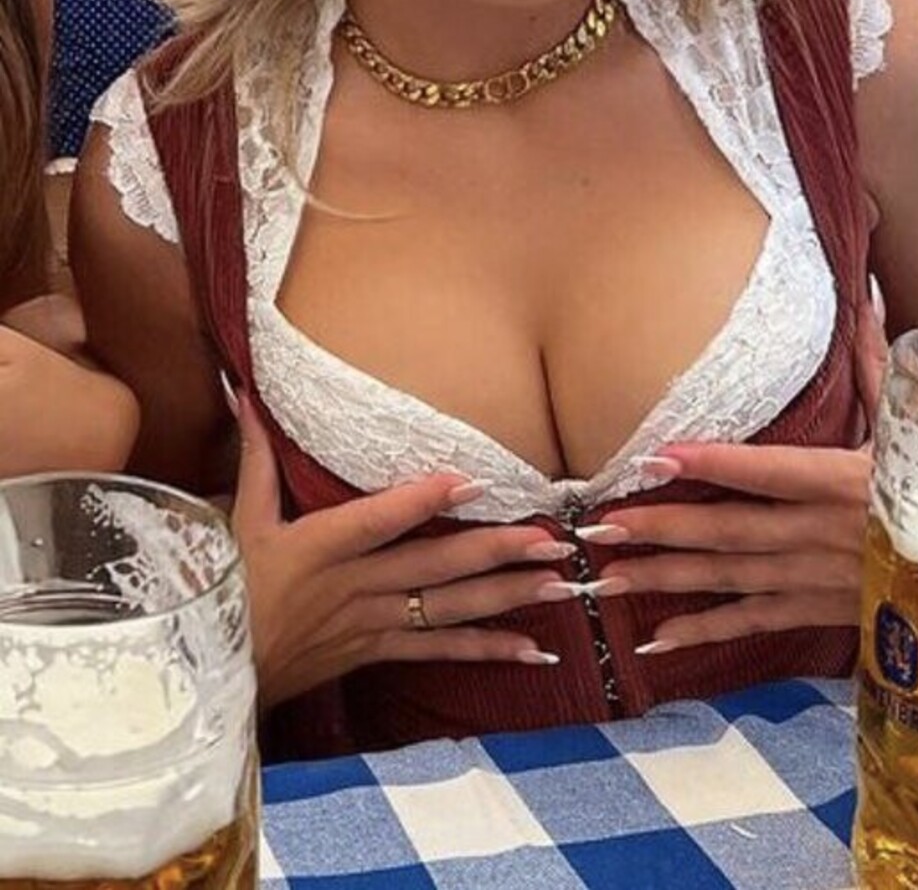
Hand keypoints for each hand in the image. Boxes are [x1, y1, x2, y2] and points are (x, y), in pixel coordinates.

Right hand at [232, 396, 575, 707]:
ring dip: (506, 596)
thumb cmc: (228, 588)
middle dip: (496, 551)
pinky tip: (532, 649)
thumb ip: (255, 453)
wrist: (215, 672)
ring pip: (448, 609)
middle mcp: (356, 586)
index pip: (378, 519)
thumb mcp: (239, 519)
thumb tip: (244, 389)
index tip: (471, 479)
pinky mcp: (378, 651)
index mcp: (321, 547)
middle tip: (551, 540)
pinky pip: (438, 652)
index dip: (422, 500)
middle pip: (434, 566)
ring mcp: (372, 623)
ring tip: (558, 585)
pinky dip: (486, 650)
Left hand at [586, 302, 886, 654]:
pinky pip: (754, 624)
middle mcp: (822, 535)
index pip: (765, 471)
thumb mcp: (907, 426)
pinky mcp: (817, 612)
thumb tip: (861, 297)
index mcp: (843, 482)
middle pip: (730, 532)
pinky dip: (705, 631)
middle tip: (598, 529)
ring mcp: (816, 580)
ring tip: (608, 578)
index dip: (709, 464)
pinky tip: (655, 640)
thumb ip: (873, 366)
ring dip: (666, 580)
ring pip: (731, 580)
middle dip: (662, 530)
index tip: (652, 457)